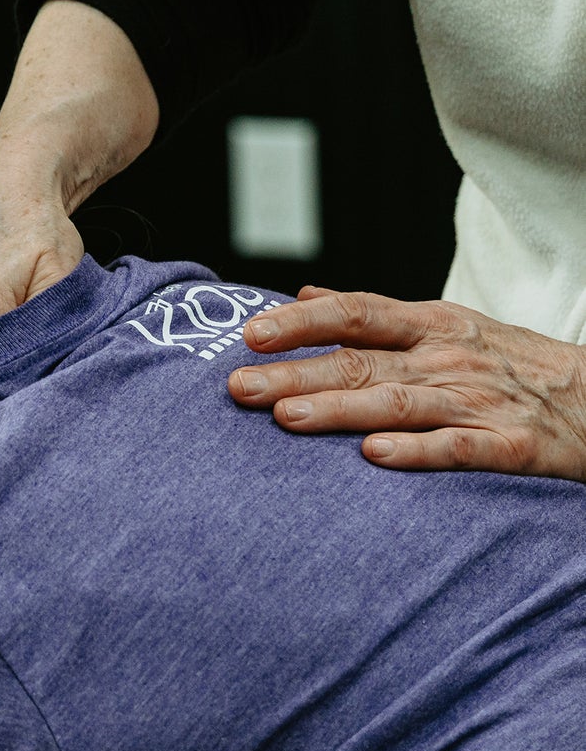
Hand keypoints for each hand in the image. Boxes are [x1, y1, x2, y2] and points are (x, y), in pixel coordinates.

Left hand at [227, 286, 585, 480]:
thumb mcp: (446, 325)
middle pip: (361, 363)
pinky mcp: (511, 445)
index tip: (251, 334)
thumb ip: (373, 316)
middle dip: (295, 374)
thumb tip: (304, 294)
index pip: (355, 315)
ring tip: (286, 418)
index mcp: (430, 325)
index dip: (301, 324)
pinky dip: (417, 451)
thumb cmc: (511, 363)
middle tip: (238, 388)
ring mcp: (479, 400)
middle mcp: (448, 358)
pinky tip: (374, 456)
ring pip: (397, 403)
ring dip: (338, 410)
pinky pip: (458, 448)